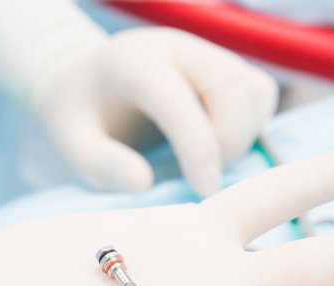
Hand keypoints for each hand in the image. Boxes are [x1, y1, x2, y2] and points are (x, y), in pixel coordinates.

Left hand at [35, 27, 277, 195]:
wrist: (88, 85)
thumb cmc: (81, 118)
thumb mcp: (72, 145)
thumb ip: (102, 165)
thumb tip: (144, 183)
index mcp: (134, 60)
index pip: (176, 98)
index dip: (196, 147)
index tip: (203, 191)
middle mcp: (177, 48)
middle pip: (228, 87)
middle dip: (227, 143)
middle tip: (204, 181)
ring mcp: (206, 54)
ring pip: (253, 92)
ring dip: (243, 138)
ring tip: (207, 165)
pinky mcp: (227, 68)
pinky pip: (260, 96)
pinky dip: (252, 128)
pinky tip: (220, 148)